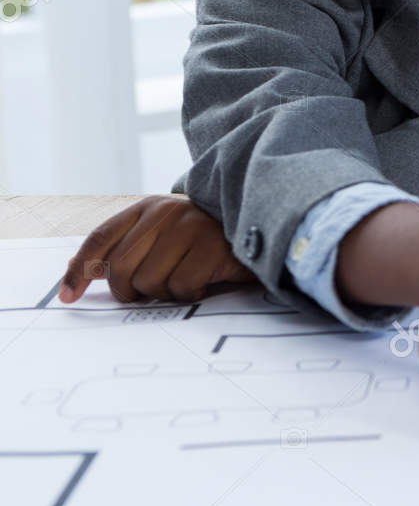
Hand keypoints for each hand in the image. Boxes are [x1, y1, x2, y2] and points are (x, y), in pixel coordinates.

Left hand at [58, 196, 253, 303]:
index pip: (101, 238)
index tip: (68, 297)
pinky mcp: (212, 246)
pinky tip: (203, 282)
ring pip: (149, 281)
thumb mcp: (165, 235)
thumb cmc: (207, 239)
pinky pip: (180, 287)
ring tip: (184, 280)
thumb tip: (78, 271)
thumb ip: (127, 248)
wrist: (262, 225)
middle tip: (149, 293)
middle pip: (120, 268)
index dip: (79, 270)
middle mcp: (166, 212)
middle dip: (130, 291)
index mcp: (148, 207)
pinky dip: (189, 294)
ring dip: (164, 293)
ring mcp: (190, 227)